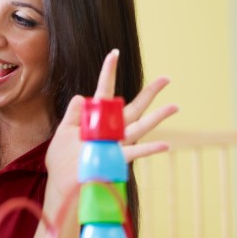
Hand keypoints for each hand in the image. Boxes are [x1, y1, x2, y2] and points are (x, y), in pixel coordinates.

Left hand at [45, 49, 176, 192]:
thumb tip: (82, 96)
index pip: (105, 92)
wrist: (61, 184)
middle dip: (150, 93)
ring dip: (158, 117)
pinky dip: (150, 150)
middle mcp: (110, 130)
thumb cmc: (61, 160)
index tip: (114, 53)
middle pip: (134, 108)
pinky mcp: (115, 159)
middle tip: (166, 78)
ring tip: (175, 106)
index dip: (109, 73)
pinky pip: (135, 153)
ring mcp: (115, 144)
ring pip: (140, 127)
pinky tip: (166, 146)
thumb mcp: (63, 132)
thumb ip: (74, 114)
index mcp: (96, 119)